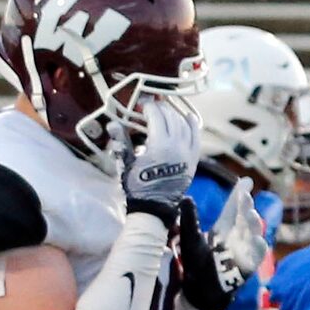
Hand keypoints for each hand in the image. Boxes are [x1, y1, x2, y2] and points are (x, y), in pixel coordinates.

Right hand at [120, 91, 197, 211]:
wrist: (154, 206)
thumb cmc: (137, 185)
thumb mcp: (126, 163)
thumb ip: (121, 142)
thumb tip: (113, 124)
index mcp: (160, 146)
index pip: (157, 117)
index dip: (149, 107)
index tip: (141, 104)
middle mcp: (178, 147)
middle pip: (171, 118)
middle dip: (160, 108)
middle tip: (150, 106)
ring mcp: (188, 154)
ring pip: (184, 125)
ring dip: (174, 114)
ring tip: (164, 110)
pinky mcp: (193, 160)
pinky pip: (196, 138)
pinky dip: (193, 126)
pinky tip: (189, 117)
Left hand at [175, 175, 260, 309]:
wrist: (201, 290)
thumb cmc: (196, 263)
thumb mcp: (190, 238)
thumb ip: (189, 219)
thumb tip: (186, 198)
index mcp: (224, 227)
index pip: (234, 207)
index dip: (240, 194)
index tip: (246, 181)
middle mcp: (237, 236)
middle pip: (244, 217)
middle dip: (246, 206)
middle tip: (244, 196)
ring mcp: (244, 250)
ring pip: (253, 234)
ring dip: (254, 224)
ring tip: (251, 214)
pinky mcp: (248, 266)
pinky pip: (257, 257)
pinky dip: (259, 249)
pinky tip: (258, 240)